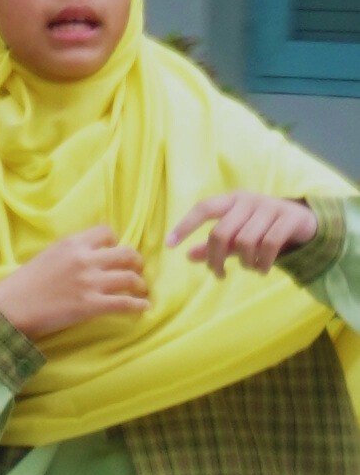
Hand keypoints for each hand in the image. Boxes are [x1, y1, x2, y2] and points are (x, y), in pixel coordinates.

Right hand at [0, 225, 150, 342]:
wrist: (9, 308)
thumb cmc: (22, 284)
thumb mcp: (47, 256)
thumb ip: (70, 252)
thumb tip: (91, 256)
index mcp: (71, 244)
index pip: (107, 233)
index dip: (115, 243)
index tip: (114, 252)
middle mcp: (84, 260)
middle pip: (127, 254)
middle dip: (136, 263)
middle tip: (136, 271)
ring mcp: (89, 283)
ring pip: (131, 279)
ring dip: (140, 285)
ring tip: (140, 290)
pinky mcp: (91, 305)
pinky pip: (126, 304)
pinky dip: (139, 306)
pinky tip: (144, 307)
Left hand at [170, 191, 321, 274]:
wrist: (304, 219)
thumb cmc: (261, 227)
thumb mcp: (236, 234)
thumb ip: (214, 245)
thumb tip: (187, 256)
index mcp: (231, 200)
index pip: (203, 209)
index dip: (185, 226)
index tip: (169, 245)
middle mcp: (248, 200)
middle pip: (222, 232)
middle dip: (215, 258)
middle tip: (218, 274)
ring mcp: (270, 207)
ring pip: (246, 241)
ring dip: (243, 262)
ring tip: (248, 268)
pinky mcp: (290, 218)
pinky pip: (269, 245)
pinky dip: (262, 262)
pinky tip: (261, 270)